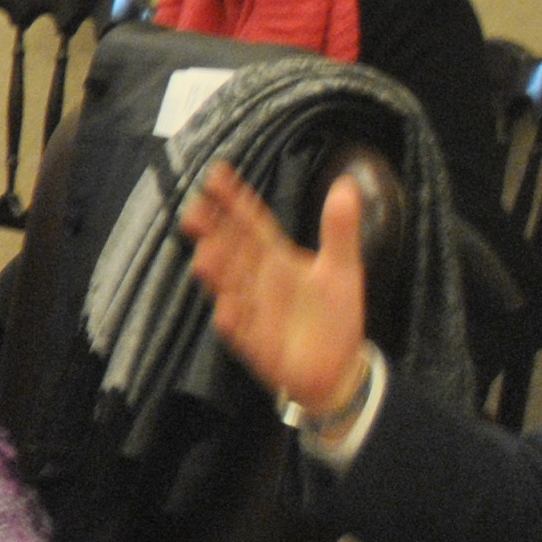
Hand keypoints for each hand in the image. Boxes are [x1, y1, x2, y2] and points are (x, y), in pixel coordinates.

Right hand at [180, 162, 369, 418]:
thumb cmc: (334, 315)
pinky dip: (232, 320)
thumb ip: (339, 228)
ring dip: (216, 273)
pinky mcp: (254, 342)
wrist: (337, 368)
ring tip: (206, 257)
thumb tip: (346, 184)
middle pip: (230, 249)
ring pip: (228, 286)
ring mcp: (252, 309)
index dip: (235, 199)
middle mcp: (258, 278)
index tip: (217, 173)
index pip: (251, 222)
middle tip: (195, 211)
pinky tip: (226, 311)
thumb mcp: (342, 267)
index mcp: (276, 257)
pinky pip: (239, 330)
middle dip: (211, 231)